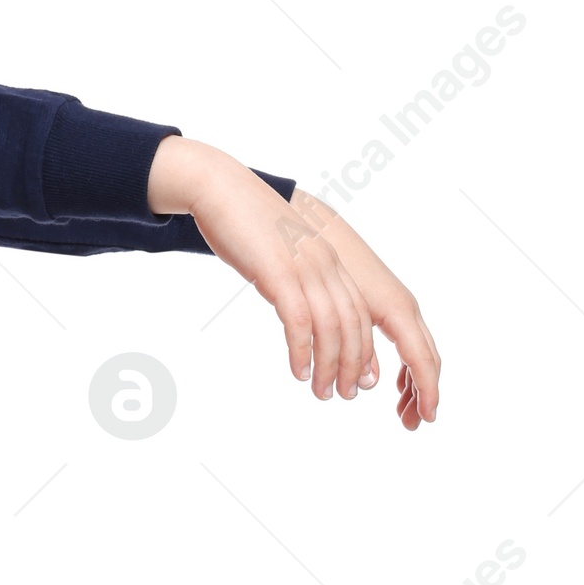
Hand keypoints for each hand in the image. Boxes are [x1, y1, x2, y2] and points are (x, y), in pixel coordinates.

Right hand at [147, 141, 440, 428]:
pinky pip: (299, 319)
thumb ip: (293, 280)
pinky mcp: (279, 271)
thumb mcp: (279, 256)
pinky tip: (298, 372)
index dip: (363, 351)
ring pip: (331, 326)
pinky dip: (303, 350)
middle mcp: (325, 264)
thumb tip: (296, 310)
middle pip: (353, 324)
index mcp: (328, 261)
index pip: (359, 314)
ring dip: (329, 365)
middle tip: (345, 395)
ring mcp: (304, 266)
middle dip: (352, 365)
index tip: (360, 381)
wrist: (219, 188)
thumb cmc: (244, 225)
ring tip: (322, 393)